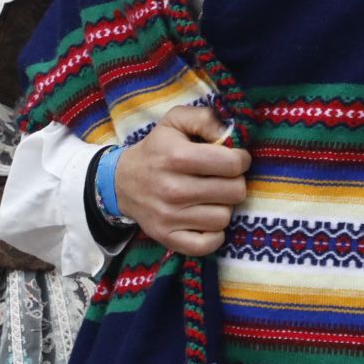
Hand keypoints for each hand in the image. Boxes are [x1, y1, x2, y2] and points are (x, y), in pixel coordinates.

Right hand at [116, 105, 251, 256]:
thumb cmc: (158, 148)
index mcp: (178, 157)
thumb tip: (229, 134)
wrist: (122, 181)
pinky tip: (207, 218)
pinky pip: (208, 245)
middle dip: (235, 182)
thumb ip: (205, 118)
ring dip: (224, 206)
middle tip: (223, 178)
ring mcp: (170, 217)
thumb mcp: (176, 120)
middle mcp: (173, 189)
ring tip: (212, 196)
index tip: (235, 159)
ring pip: (224, 218)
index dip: (241, 159)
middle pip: (234, 192)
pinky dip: (214, 234)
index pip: (232, 164)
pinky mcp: (168, 237)